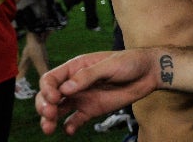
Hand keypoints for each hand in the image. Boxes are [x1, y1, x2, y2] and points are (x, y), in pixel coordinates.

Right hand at [36, 50, 157, 134]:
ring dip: (49, 119)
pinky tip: (70, 129)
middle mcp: (75, 83)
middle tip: (50, 114)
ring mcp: (82, 97)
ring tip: (49, 128)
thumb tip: (65, 88)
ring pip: (58, 110)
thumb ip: (88, 76)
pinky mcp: (92, 109)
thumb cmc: (130, 62)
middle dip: (43, 106)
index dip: (47, 89)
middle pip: (49, 96)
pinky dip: (69, 126)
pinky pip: (75, 120)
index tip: (54, 98)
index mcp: (76, 67)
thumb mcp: (110, 65)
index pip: (51, 78)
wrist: (149, 73)